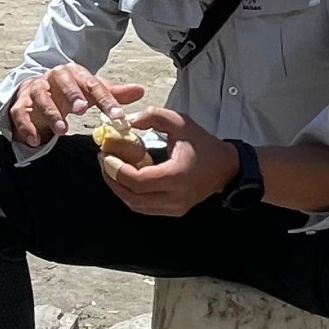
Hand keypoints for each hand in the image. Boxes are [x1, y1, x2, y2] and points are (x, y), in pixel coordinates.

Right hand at [7, 62, 144, 146]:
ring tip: (62, 130)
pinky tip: (35, 141)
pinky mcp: (20, 104)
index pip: (92, 84)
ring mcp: (35, 90)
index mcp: (74, 73)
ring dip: (51, 114)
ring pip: (41, 97)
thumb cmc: (68, 91)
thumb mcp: (90, 90)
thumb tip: (140, 90)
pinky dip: (26, 126)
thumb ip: (112, 93)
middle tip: (82, 109)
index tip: (118, 115)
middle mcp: (53, 77)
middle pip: (62, 81)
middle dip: (72, 94)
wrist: (36, 88)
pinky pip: (20, 113)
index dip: (106, 99)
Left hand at [100, 107, 240, 217]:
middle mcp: (175, 197)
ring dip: (119, 188)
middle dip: (112, 179)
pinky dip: (130, 194)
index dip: (117, 170)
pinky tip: (124, 178)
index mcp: (177, 176)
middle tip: (104, 160)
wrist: (225, 167)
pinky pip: (144, 207)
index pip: (138, 181)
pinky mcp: (173, 211)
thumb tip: (127, 122)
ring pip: (136, 205)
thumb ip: (153, 116)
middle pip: (132, 197)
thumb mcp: (180, 122)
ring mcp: (174, 208)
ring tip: (110, 169)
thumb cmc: (203, 144)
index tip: (107, 154)